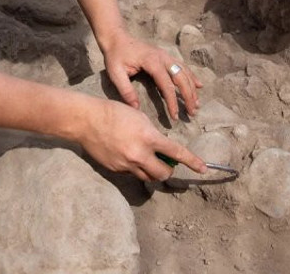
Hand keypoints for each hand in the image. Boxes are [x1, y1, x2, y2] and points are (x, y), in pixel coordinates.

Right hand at [79, 98, 205, 180]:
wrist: (86, 121)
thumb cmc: (114, 112)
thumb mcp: (140, 118)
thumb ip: (152, 135)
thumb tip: (160, 148)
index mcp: (148, 138)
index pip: (176, 153)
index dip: (192, 162)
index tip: (203, 169)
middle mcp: (139, 155)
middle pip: (163, 173)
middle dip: (168, 170)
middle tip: (166, 162)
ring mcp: (126, 165)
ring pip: (148, 177)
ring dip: (152, 171)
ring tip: (147, 159)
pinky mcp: (116, 170)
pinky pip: (132, 174)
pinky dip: (136, 168)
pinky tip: (129, 155)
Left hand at [101, 31, 201, 120]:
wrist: (117, 38)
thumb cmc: (115, 56)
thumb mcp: (115, 73)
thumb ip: (126, 90)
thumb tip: (136, 108)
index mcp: (152, 62)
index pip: (167, 85)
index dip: (172, 101)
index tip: (175, 116)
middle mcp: (163, 57)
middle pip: (181, 78)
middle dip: (188, 96)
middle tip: (192, 113)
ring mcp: (166, 55)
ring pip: (184, 72)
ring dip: (192, 88)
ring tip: (197, 104)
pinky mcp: (166, 56)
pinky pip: (182, 66)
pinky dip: (192, 76)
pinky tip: (199, 85)